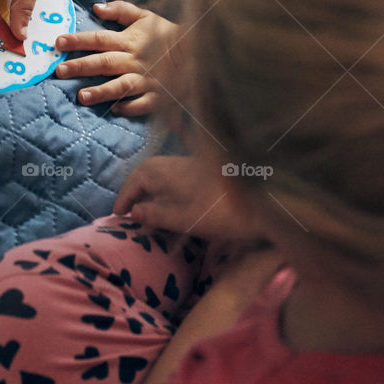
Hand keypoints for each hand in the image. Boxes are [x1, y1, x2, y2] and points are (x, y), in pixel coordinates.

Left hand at [54, 0, 179, 114]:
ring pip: (120, 86)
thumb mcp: (145, 16)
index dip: (78, 40)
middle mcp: (134, 61)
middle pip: (104, 63)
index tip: (58, 42)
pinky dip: (129, 108)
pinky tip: (115, 110)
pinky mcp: (158, 95)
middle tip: (59, 71)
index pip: (98, 39)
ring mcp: (146, 80)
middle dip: (80, 67)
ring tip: (81, 97)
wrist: (197, 51)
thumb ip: (120, 10)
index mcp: (129, 41)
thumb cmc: (166, 33)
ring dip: (101, 92)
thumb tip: (96, 7)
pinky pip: (142, 104)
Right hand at [112, 155, 264, 241]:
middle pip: (146, 172)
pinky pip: (173, 175)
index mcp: (168, 172)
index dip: (125, 198)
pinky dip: (163, 186)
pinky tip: (170, 201)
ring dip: (148, 187)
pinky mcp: (204, 171)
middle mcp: (176, 163)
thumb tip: (133, 212)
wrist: (266, 202)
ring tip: (144, 207)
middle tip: (127, 210)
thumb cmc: (224, 212)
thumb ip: (157, 215)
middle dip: (134, 189)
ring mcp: (191, 165)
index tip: (117, 216)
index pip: (136, 181)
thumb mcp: (186, 219)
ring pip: (160, 172)